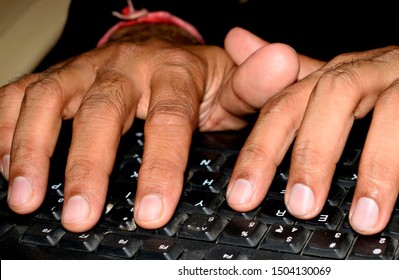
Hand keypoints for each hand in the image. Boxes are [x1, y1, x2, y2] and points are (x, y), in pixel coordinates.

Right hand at [0, 26, 301, 231]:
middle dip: (88, 166)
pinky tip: (1, 165)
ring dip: (31, 150)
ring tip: (24, 198)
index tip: (153, 211)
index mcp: (173, 74)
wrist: (158, 51)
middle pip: (101, 113)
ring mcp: (83, 72)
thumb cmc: (193, 78)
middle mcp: (123, 70)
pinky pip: (18, 97)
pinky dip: (3, 129)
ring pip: (48, 102)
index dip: (160, 166)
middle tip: (81, 215)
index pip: (168, 120)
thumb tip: (283, 61)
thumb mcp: (232, 83)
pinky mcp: (54, 79)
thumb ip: (254, 84)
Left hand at [226, 14, 398, 241]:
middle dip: (314, 152)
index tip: (243, 194)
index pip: (291, 101)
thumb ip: (295, 73)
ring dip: (379, 168)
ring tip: (365, 219)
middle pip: (338, 95)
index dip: (263, 147)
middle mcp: (384, 71)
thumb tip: (237, 45)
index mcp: (345, 72)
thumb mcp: (346, 76)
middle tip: (301, 205)